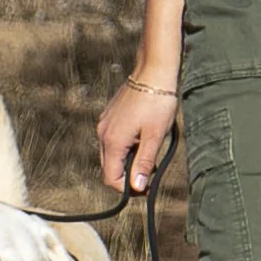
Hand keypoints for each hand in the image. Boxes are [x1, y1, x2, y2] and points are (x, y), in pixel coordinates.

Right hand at [96, 76, 177, 194]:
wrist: (153, 71)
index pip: (111, 178)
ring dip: (126, 160)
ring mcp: (104, 123)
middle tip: (149, 172)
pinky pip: (113, 139)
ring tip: (148, 152)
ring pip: (111, 153)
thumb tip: (137, 187)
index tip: (146, 187)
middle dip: (127, 175)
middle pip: (109, 167)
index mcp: (113, 141)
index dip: (127, 189)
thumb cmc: (157, 103)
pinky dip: (125, 146)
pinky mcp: (110, 115)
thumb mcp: (155, 136)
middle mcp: (103, 133)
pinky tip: (142, 138)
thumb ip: (144, 163)